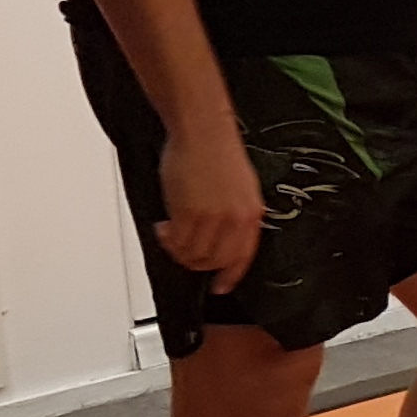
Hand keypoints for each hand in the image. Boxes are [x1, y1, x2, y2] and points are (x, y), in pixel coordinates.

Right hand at [157, 119, 265, 289]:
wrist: (203, 130)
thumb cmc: (218, 152)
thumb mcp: (241, 188)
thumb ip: (235, 216)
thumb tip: (221, 238)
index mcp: (252, 214)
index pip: (243, 258)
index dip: (230, 276)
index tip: (220, 286)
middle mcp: (236, 219)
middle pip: (214, 261)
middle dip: (196, 262)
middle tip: (183, 251)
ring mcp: (213, 218)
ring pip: (193, 255)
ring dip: (178, 250)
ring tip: (171, 235)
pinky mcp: (190, 213)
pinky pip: (177, 241)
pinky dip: (167, 239)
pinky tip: (165, 227)